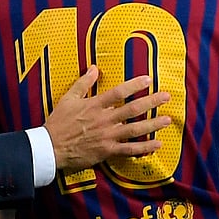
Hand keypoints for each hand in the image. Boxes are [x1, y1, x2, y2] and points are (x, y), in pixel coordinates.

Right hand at [45, 66, 171, 173]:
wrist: (50, 147)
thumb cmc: (58, 123)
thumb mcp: (68, 98)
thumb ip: (83, 83)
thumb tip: (94, 68)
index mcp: (95, 105)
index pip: (119, 92)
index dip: (135, 85)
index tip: (148, 80)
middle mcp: (104, 119)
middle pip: (133, 109)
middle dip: (151, 102)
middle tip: (166, 96)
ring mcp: (107, 136)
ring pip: (135, 129)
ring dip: (153, 124)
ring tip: (167, 120)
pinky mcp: (107, 151)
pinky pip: (129, 149)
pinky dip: (144, 147)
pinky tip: (157, 144)